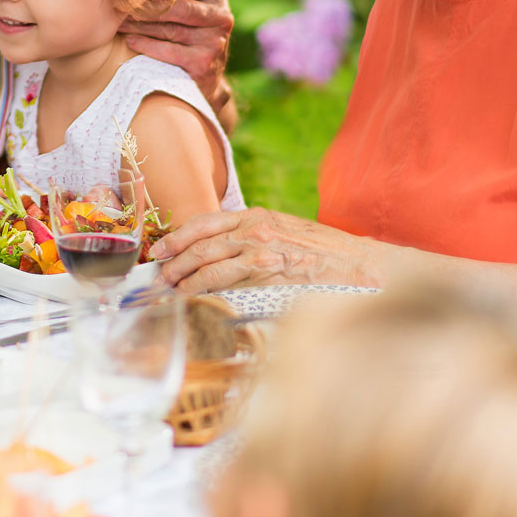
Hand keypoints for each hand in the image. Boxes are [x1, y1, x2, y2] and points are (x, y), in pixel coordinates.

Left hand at [122, 0, 234, 102]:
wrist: (203, 80)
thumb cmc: (188, 36)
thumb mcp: (189, 10)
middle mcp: (221, 18)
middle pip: (178, 7)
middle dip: (146, 5)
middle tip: (120, 1)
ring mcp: (215, 42)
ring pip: (170, 30)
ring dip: (140, 25)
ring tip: (119, 21)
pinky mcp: (204, 64)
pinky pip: (169, 51)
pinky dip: (146, 45)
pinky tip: (130, 40)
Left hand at [152, 208, 377, 292]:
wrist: (360, 264)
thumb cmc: (324, 254)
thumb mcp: (283, 233)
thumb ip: (253, 240)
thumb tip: (221, 257)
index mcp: (256, 216)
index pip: (204, 222)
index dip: (178, 237)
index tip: (161, 251)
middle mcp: (254, 228)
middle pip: (199, 243)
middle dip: (172, 261)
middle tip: (157, 278)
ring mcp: (260, 249)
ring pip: (207, 262)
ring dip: (181, 278)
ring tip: (168, 292)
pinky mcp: (268, 271)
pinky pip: (224, 281)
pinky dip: (202, 290)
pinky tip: (191, 299)